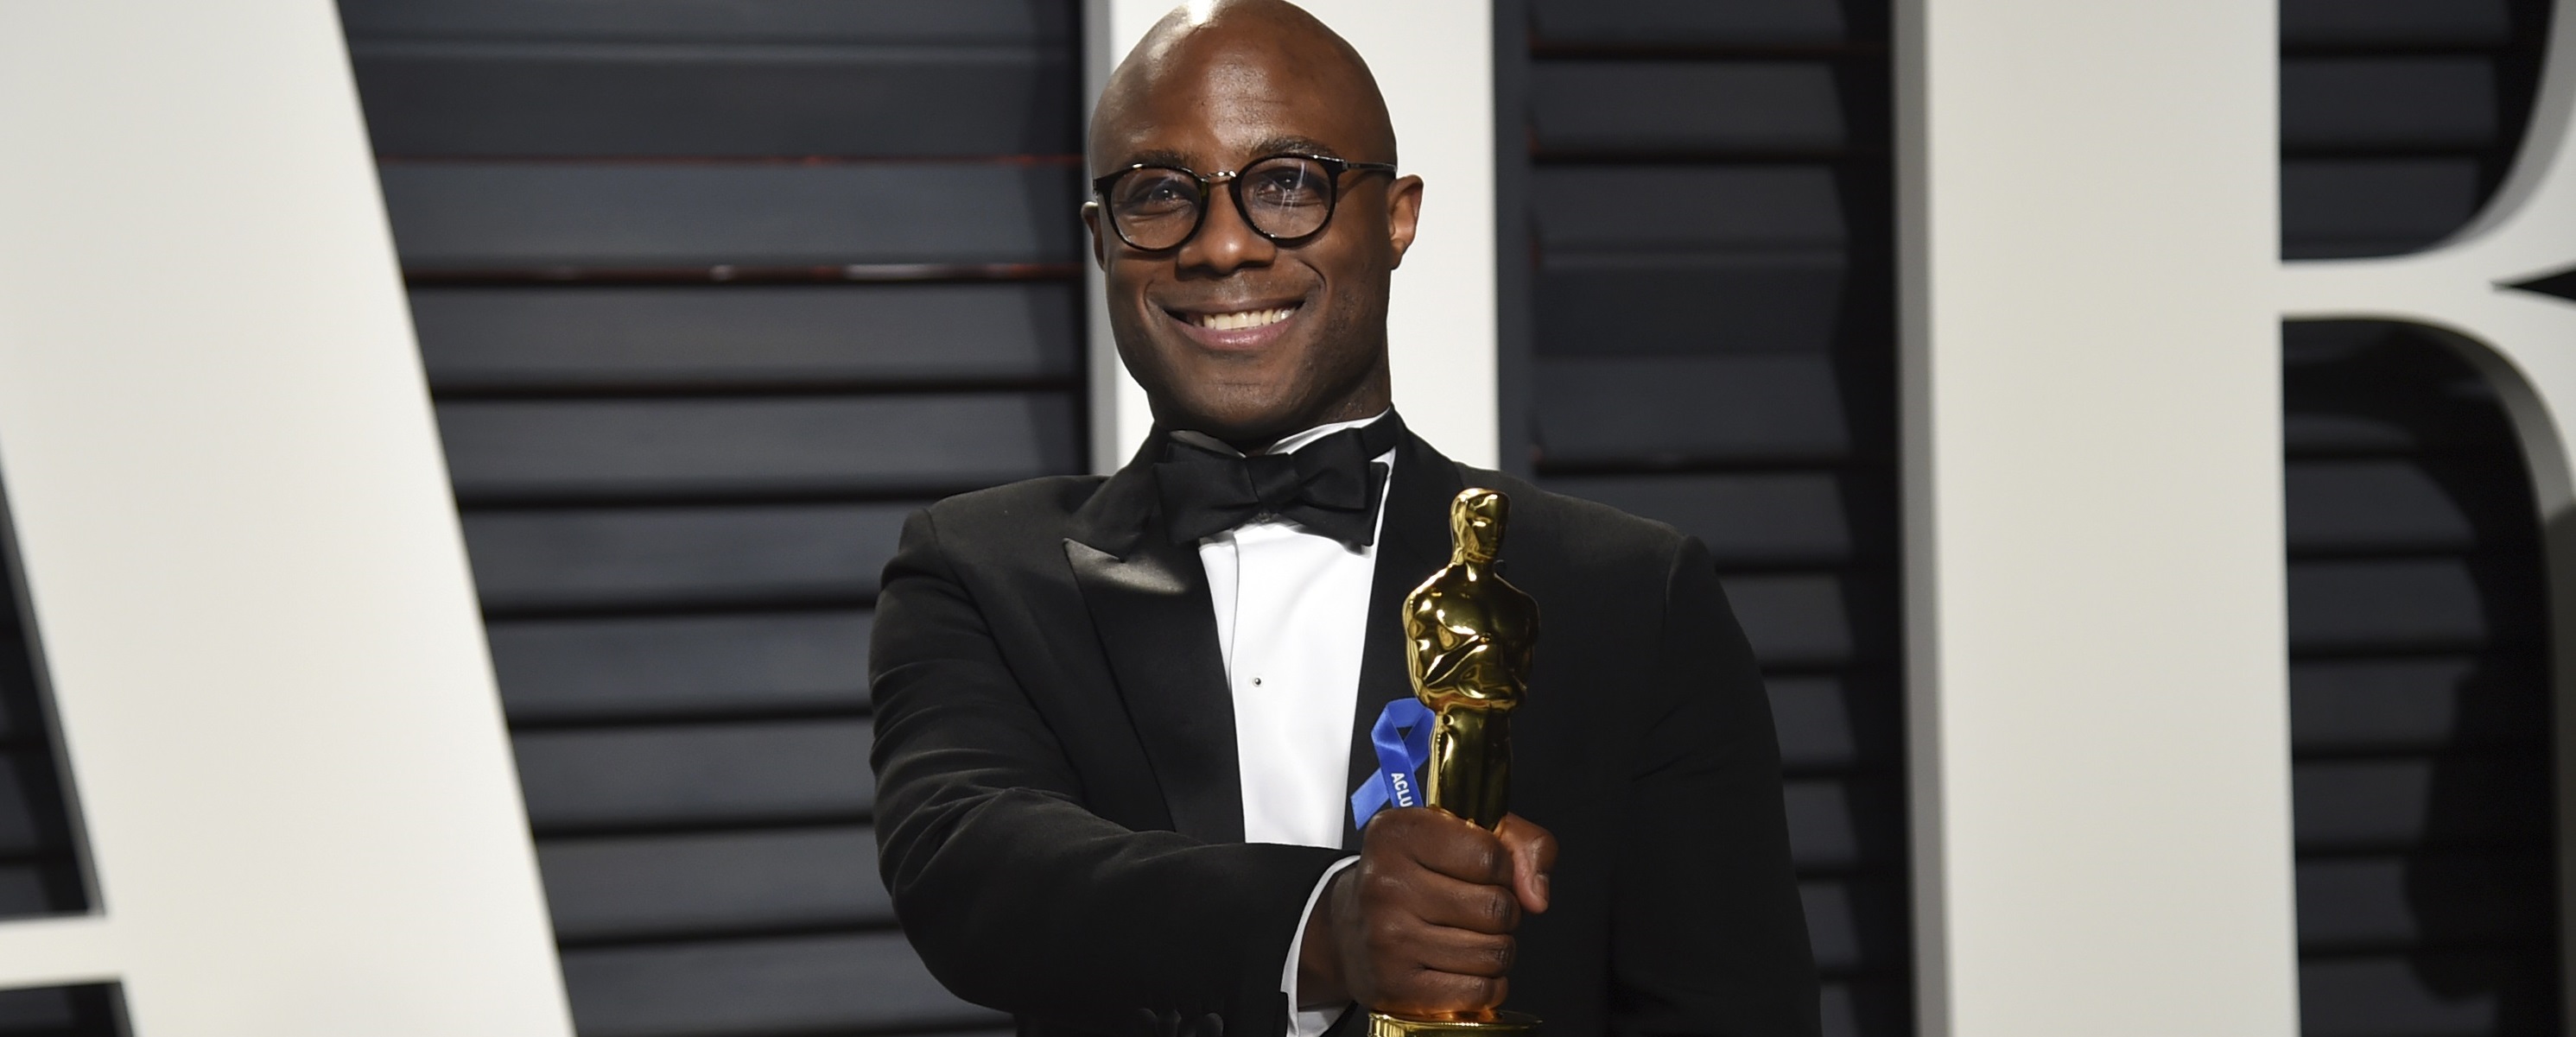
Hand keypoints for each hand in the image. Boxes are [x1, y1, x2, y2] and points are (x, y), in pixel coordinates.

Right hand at [1296, 809, 1557, 1015]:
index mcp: (1397, 833)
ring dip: (1495, 950)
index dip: (1504, 869)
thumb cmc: (1412, 877)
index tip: (1486, 872)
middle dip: (1503, 913)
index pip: (1491, 856)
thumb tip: (1537, 896)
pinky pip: (1478, 991)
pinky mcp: (1394, 985)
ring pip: (1493, 953)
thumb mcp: (1460, 835)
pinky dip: (1486, 985)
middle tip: (1476, 910)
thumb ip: (1520, 844)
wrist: (1348, 929)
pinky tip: (1464, 969)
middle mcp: (1384, 882)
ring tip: (1468, 938)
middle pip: (1497, 907)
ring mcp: (1386, 937)